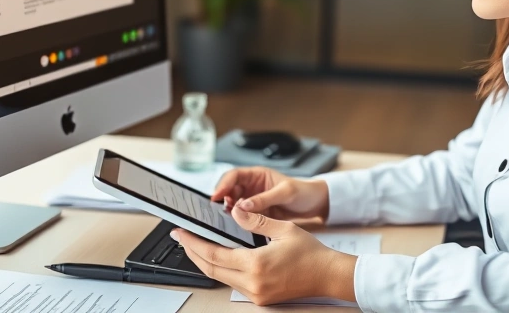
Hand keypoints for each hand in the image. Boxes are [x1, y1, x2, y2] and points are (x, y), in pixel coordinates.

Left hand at [172, 205, 356, 305]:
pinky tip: (217, 258)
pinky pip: (232, 283)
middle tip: (182, 237)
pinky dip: (220, 269)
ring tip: (195, 245)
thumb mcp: (283, 229)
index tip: (181, 233)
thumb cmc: (311, 253)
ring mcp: (255, 294)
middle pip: (210, 269)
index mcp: (256, 265)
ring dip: (205, 261)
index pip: (213, 254)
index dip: (193, 243)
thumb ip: (256, 219)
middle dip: (192, 252)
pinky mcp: (259, 298)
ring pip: (219, 278)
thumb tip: (235, 211)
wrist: (327, 275)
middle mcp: (252, 283)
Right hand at [211, 167, 328, 220]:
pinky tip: (238, 228)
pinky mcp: (257, 215)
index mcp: (257, 175)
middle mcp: (252, 187)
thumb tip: (242, 206)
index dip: (222, 185)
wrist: (316, 204)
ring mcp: (253, 201)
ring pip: (234, 206)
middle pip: (229, 191)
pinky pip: (243, 218)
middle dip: (223, 201)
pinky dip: (239, 222)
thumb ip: (264, 198)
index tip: (216, 197)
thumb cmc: (303, 191)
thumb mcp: (285, 192)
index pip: (233, 176)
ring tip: (228, 221)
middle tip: (220, 212)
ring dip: (230, 213)